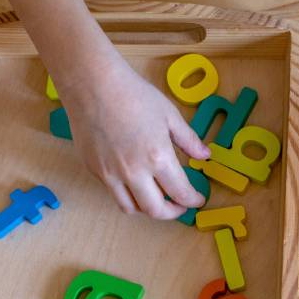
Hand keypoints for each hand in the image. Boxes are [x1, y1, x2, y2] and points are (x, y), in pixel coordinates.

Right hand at [59, 59, 210, 219]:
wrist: (93, 85)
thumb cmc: (134, 95)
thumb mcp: (170, 115)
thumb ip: (189, 140)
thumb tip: (205, 155)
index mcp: (158, 158)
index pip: (180, 192)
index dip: (193, 200)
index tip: (198, 199)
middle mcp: (133, 172)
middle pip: (155, 210)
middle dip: (172, 213)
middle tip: (180, 205)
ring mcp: (110, 174)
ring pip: (131, 208)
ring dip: (147, 208)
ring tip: (157, 197)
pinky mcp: (94, 170)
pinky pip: (113, 191)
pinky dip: (127, 193)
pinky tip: (135, 180)